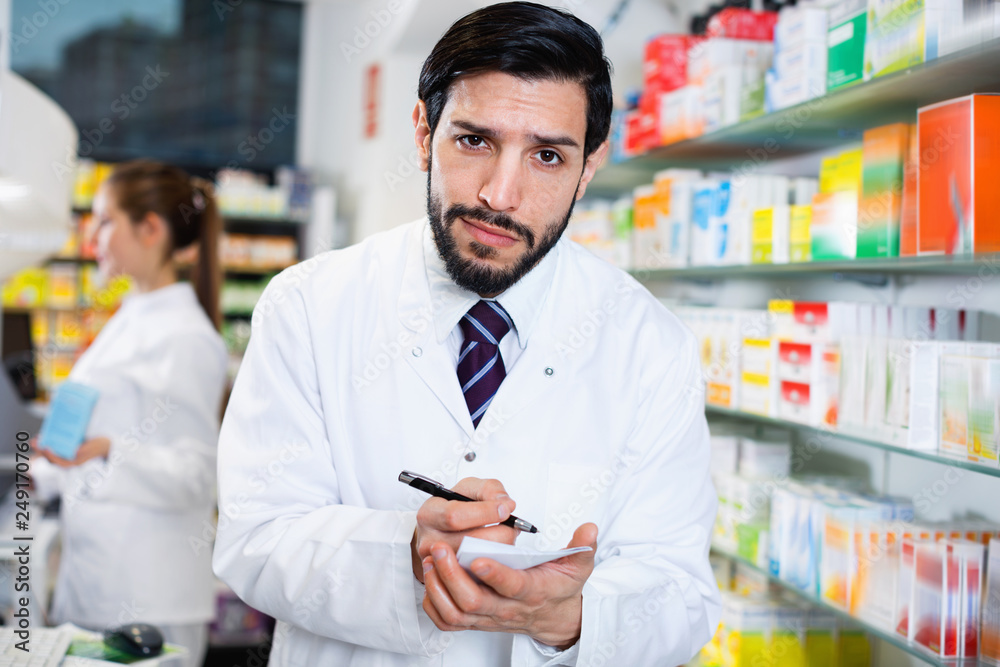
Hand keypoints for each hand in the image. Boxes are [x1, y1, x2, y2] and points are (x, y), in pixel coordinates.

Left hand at [38, 437, 110, 467]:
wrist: (108, 444)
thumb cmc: (101, 446)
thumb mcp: (93, 447)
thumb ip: (84, 450)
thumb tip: (74, 452)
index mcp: (74, 462)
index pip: (58, 461)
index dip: (50, 455)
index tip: (45, 447)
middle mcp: (69, 460)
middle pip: (52, 457)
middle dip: (42, 450)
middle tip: (34, 442)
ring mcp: (68, 455)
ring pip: (52, 453)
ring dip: (43, 447)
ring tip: (36, 440)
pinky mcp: (68, 450)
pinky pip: (56, 449)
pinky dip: (49, 444)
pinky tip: (46, 437)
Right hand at [411, 477, 517, 583]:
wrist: (441, 530)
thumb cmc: (454, 507)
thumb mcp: (469, 488)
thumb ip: (489, 489)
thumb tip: (505, 504)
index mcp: (430, 514)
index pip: (454, 516)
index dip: (484, 512)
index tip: (505, 509)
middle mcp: (430, 541)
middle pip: (468, 543)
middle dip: (499, 533)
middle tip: (513, 526)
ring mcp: (438, 564)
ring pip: (476, 562)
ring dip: (500, 550)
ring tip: (506, 538)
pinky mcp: (450, 579)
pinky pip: (479, 576)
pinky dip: (495, 565)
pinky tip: (500, 553)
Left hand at [422, 522, 597, 648]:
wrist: (554, 618)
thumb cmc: (560, 588)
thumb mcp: (578, 567)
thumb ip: (582, 547)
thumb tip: (589, 530)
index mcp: (532, 591)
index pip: (511, 586)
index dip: (494, 574)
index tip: (477, 558)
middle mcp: (507, 608)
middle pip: (473, 601)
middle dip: (452, 575)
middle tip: (439, 551)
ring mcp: (489, 617)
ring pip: (456, 613)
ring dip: (438, 588)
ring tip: (430, 562)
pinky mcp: (476, 621)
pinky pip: (448, 622)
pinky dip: (434, 604)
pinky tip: (429, 580)